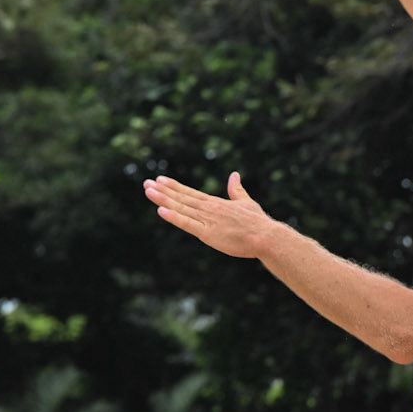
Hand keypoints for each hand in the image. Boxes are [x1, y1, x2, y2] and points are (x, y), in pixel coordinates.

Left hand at [144, 171, 274, 259]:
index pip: (190, 193)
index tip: (160, 180)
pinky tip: (161, 211)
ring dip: (163, 199)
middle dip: (162, 191)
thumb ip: (237, 190)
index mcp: (216, 203)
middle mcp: (209, 209)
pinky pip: (187, 224)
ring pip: (181, 208)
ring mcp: (208, 220)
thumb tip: (234, 174)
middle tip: (146, 183)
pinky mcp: (208, 233)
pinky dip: (174, 217)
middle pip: (181, 198)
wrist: (266, 236)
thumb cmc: (258, 222)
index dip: (174, 187)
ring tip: (148, 191)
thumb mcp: (246, 202)